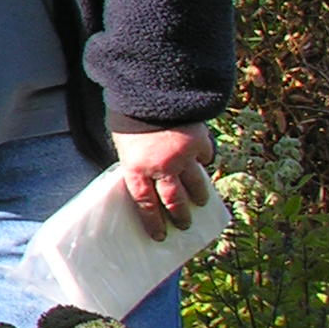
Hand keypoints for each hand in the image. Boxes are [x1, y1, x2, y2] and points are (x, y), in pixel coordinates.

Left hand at [107, 117, 214, 241]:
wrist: (148, 90)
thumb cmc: (128, 116)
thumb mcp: (124, 143)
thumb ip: (135, 162)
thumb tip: (144, 178)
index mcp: (136, 168)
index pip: (145, 204)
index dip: (153, 222)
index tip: (159, 236)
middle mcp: (162, 167)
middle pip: (175, 200)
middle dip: (181, 216)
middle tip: (184, 225)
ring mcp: (183, 156)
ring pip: (196, 185)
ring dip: (199, 196)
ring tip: (200, 203)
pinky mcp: (199, 142)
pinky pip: (204, 157)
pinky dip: (204, 160)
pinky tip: (203, 163)